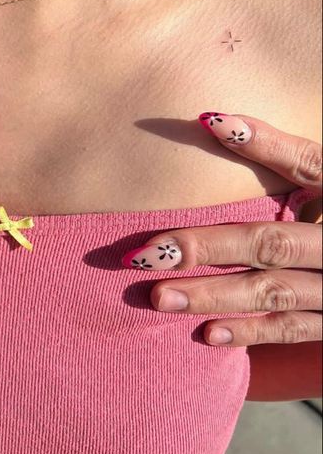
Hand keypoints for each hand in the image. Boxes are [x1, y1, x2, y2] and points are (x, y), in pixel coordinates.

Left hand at [121, 112, 320, 346]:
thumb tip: (210, 120)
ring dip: (215, 296)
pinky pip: (292, 330)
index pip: (306, 164)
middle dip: (207, 250)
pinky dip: (251, 332)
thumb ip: (278, 150)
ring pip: (273, 293)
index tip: (207, 125)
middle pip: (271, 243)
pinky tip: (207, 334)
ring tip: (160, 297)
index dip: (263, 147)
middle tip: (147, 256)